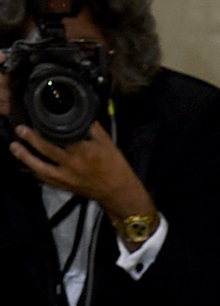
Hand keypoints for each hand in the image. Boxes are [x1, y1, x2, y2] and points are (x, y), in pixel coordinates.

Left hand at [9, 113, 149, 221]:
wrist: (118, 192)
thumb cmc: (115, 166)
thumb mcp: (106, 142)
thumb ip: (91, 127)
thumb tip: (78, 113)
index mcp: (83, 150)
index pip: (61, 134)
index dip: (48, 126)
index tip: (38, 117)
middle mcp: (72, 163)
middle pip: (46, 148)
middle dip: (31, 139)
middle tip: (20, 129)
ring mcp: (66, 176)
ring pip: (41, 167)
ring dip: (26, 157)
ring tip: (15, 147)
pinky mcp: (65, 185)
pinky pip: (46, 178)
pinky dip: (35, 171)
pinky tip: (28, 164)